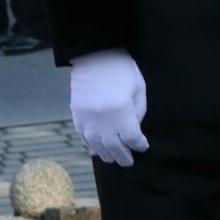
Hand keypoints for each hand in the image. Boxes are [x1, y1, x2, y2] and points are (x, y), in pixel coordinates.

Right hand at [68, 50, 149, 166]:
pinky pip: (83, 137)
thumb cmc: (122, 71)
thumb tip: (133, 131)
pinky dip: (90, 146)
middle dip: (123, 156)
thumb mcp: (138, 90)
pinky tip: (96, 151)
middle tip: (129, 162)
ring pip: (96, 146)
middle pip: (113, 147)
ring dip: (106, 155)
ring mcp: (87, 118)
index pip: (131, 138)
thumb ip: (137, 113)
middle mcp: (102, 119)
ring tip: (114, 159)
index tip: (143, 147)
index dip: (139, 145)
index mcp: (121, 112)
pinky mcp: (76, 115)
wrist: (95, 56)